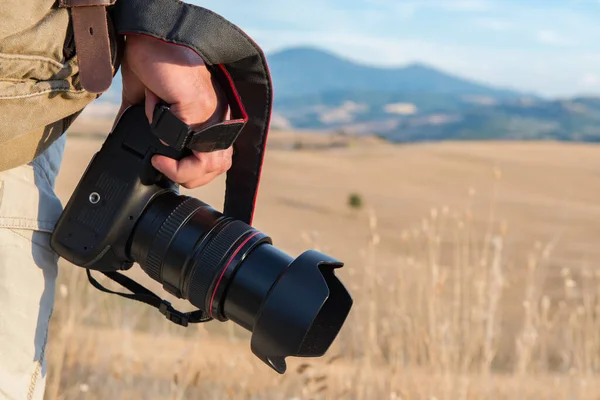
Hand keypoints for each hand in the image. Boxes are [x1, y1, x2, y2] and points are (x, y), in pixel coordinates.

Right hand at [116, 34, 231, 188]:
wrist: (149, 38)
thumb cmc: (154, 64)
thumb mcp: (151, 103)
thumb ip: (148, 126)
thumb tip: (130, 144)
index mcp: (212, 118)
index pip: (219, 159)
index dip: (197, 173)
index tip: (170, 169)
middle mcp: (218, 116)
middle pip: (218, 166)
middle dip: (188, 176)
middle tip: (163, 167)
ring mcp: (211, 111)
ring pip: (208, 161)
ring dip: (179, 168)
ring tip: (160, 160)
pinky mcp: (197, 104)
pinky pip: (180, 136)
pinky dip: (160, 128)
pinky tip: (153, 110)